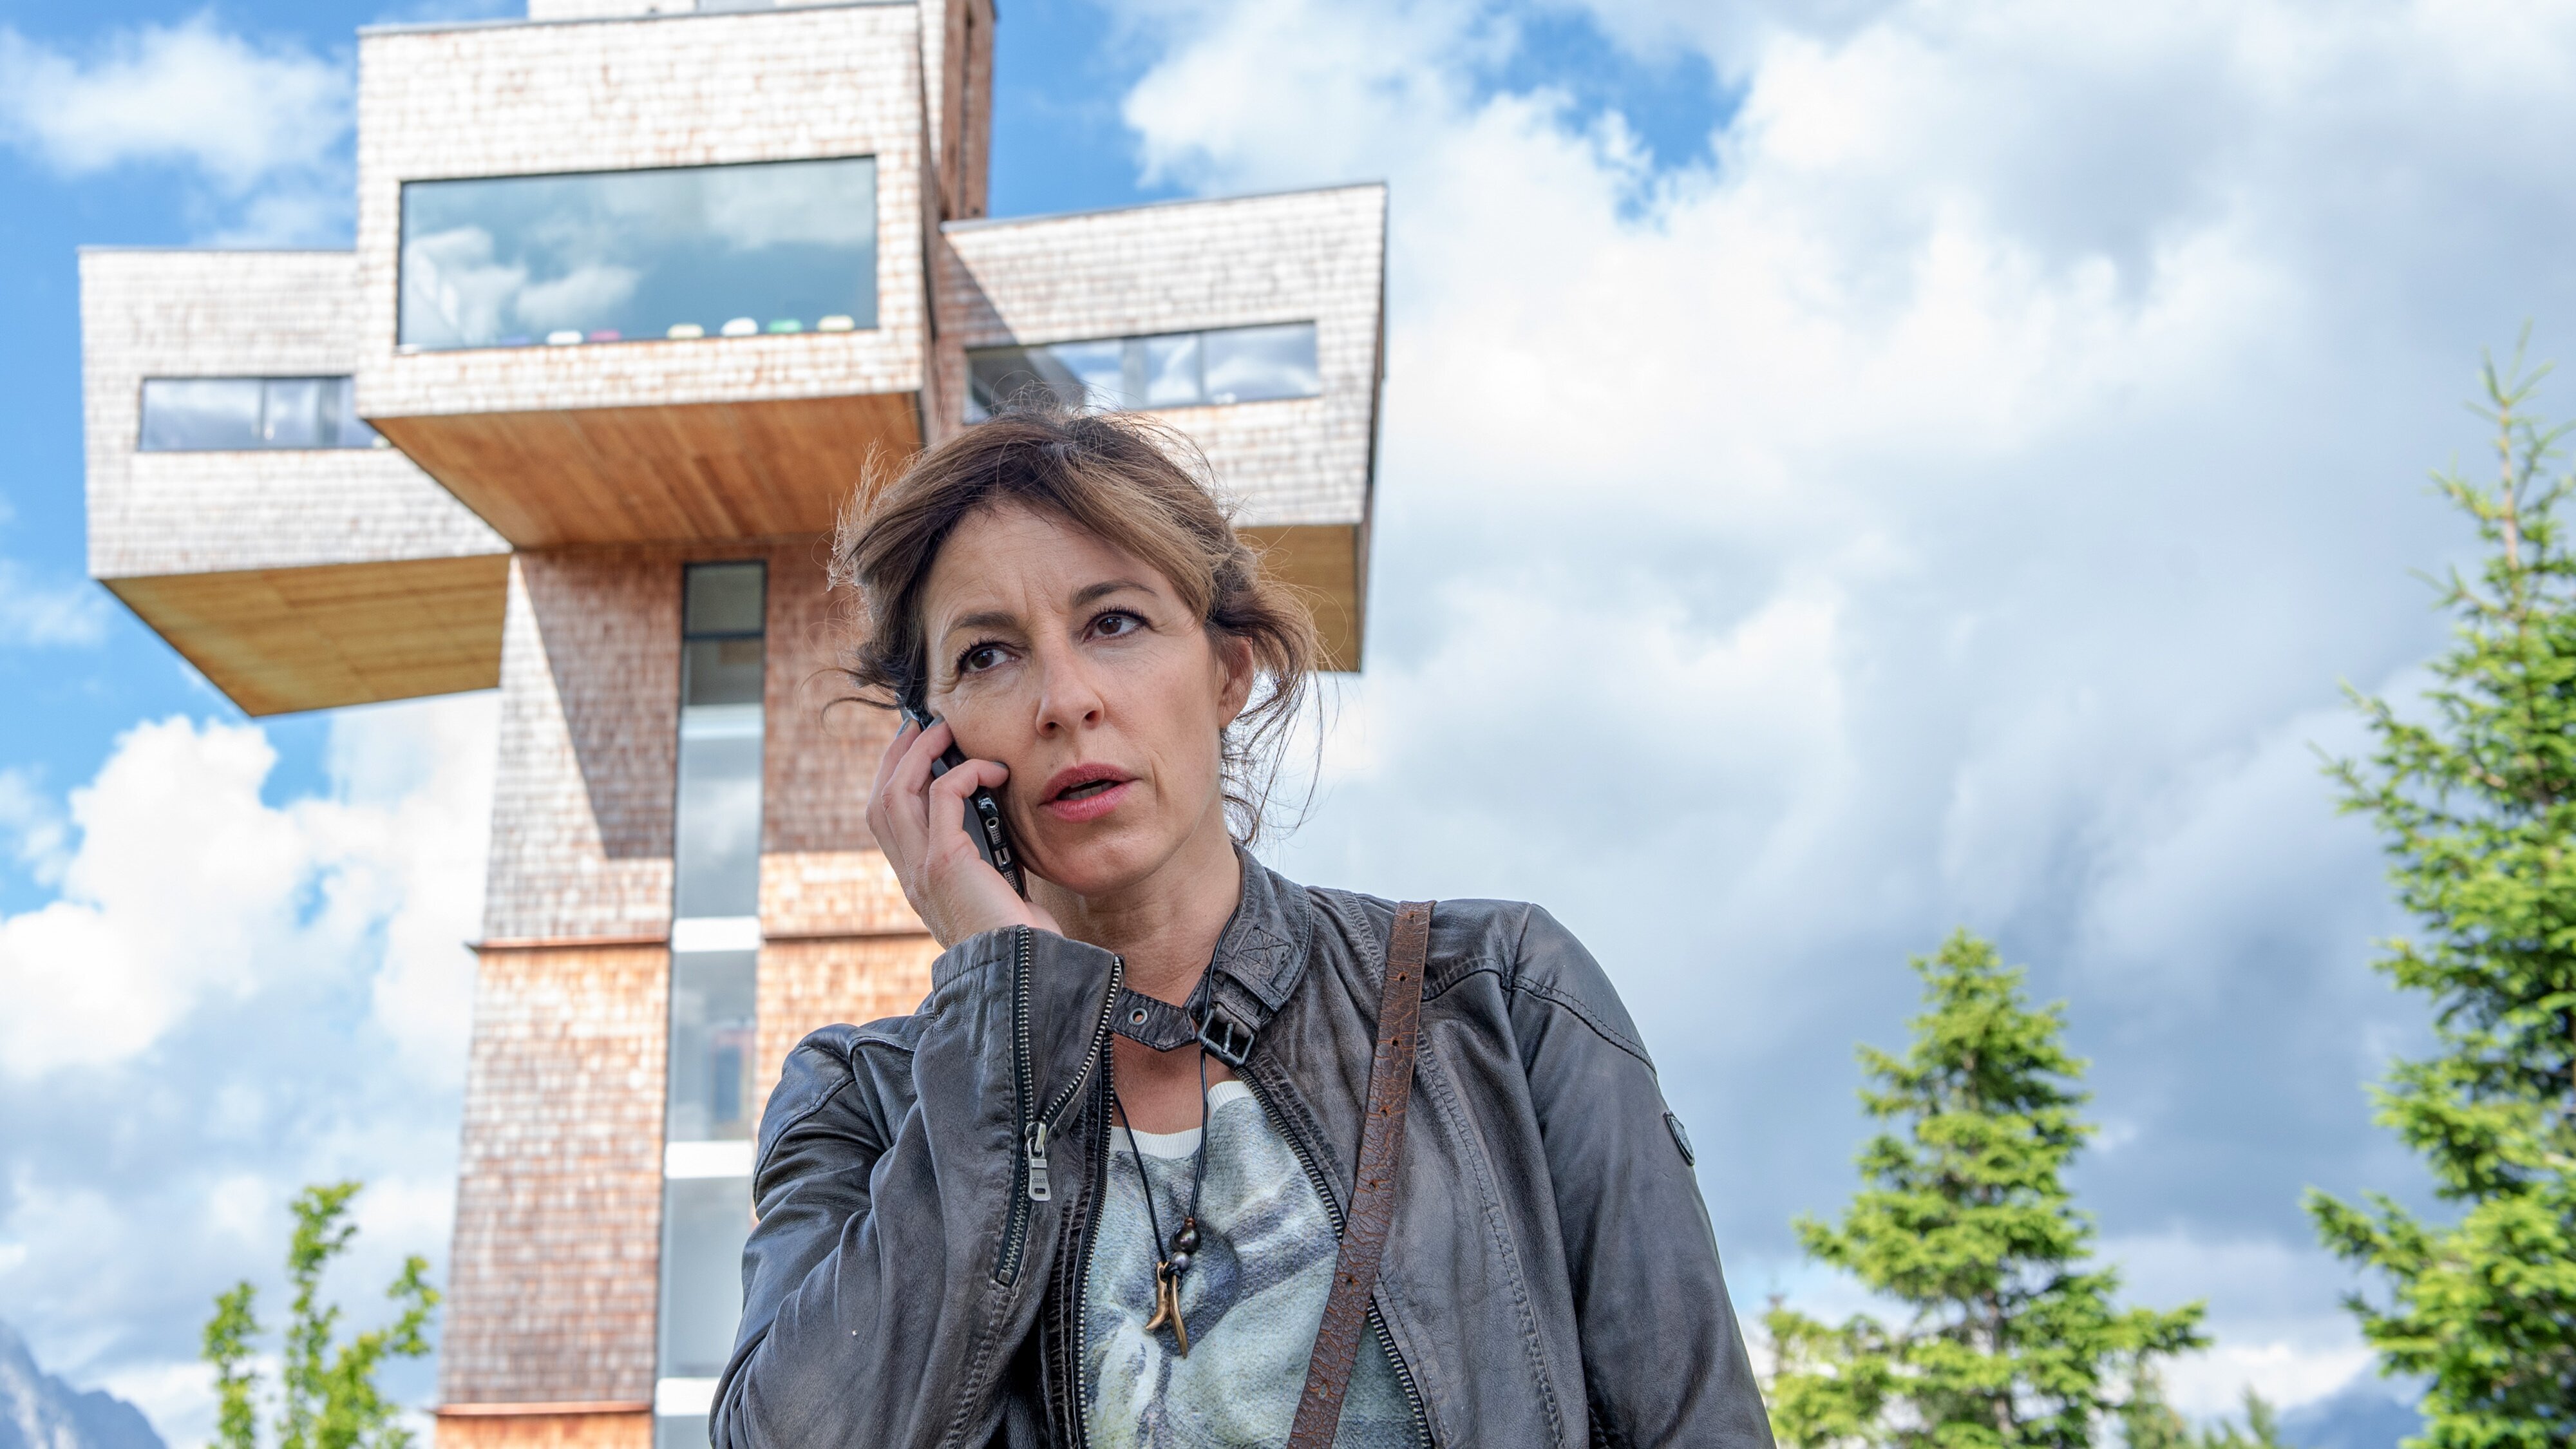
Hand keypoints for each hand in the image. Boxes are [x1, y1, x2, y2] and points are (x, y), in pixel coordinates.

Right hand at [867, 714, 1060, 946]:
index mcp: (919, 885)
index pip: (888, 824)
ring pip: (897, 792)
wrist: (1022, 974)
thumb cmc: (1021, 942)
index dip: (895, 782)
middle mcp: (911, 877)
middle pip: (881, 801)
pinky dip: (966, 773)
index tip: (915, 753)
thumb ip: (986, 865)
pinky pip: (943, 796)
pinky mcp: (945, 862)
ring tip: (943, 730)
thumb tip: (1000, 829)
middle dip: (896, 757)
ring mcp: (922, 870)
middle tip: (920, 727)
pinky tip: (993, 770)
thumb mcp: (995, 896)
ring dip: (919, 753)